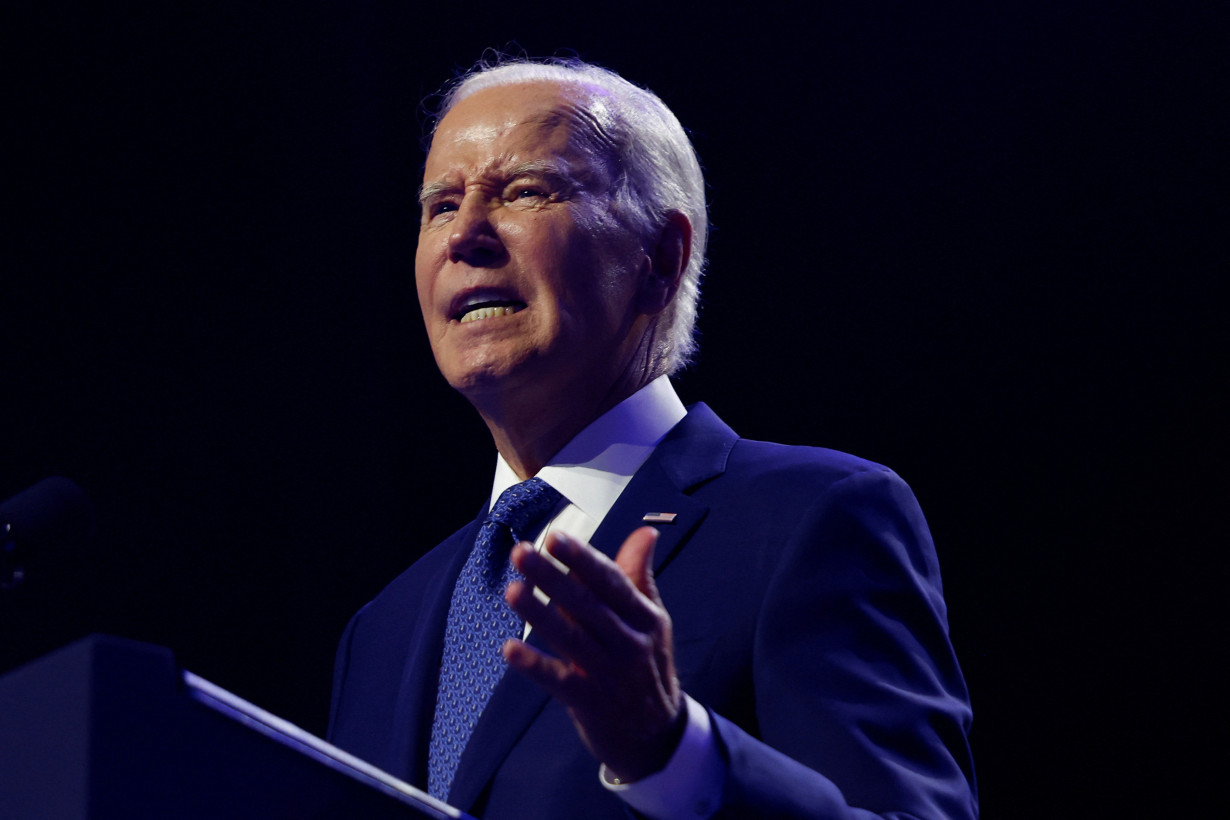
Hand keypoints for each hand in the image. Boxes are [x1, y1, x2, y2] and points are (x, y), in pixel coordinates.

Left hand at [503, 526, 685, 781]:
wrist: (656, 736)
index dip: (582, 558)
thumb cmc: (647, 665)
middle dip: (552, 577)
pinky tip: (509, 650)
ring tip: (513, 590)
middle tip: (522, 553)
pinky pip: (558, 680)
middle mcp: (629, 644)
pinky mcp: (588, 702)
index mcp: (645, 618)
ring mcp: (609, 675)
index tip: (555, 537)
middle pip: (586, 605)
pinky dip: (534, 665)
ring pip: (570, 638)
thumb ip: (640, 576)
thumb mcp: (652, 621)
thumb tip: (646, 532)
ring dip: (539, 614)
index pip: (611, 581)